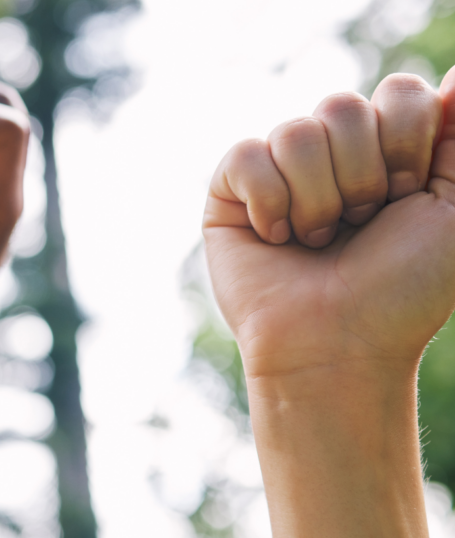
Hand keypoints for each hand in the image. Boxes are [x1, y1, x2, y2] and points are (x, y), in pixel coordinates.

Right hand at [203, 69, 454, 378]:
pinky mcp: (229, 194)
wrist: (340, 345)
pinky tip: (275, 238)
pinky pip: (246, 156)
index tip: (406, 198)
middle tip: (360, 226)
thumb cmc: (403, 290)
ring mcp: (278, 172)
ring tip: (318, 240)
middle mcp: (331, 156)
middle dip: (361, 177)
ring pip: (295, 132)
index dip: (406, 143)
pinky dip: (268, 202)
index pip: (397, 93)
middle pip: (342, 106)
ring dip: (318, 200)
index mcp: (387, 150)